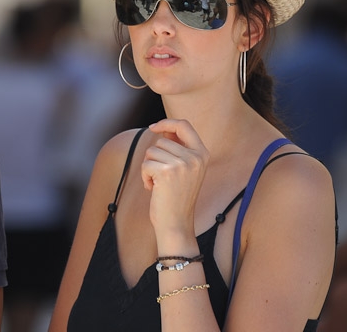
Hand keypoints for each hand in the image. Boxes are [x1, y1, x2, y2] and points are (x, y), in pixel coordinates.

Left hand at [142, 119, 209, 235]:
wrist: (176, 223)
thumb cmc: (176, 197)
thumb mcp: (185, 170)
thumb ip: (178, 149)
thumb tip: (163, 128)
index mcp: (202, 154)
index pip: (184, 125)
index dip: (167, 123)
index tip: (153, 127)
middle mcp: (195, 157)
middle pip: (162, 140)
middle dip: (155, 157)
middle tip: (162, 177)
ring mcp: (182, 164)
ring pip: (151, 151)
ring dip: (149, 167)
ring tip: (159, 184)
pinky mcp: (166, 171)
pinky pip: (145, 164)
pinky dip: (145, 177)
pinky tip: (154, 189)